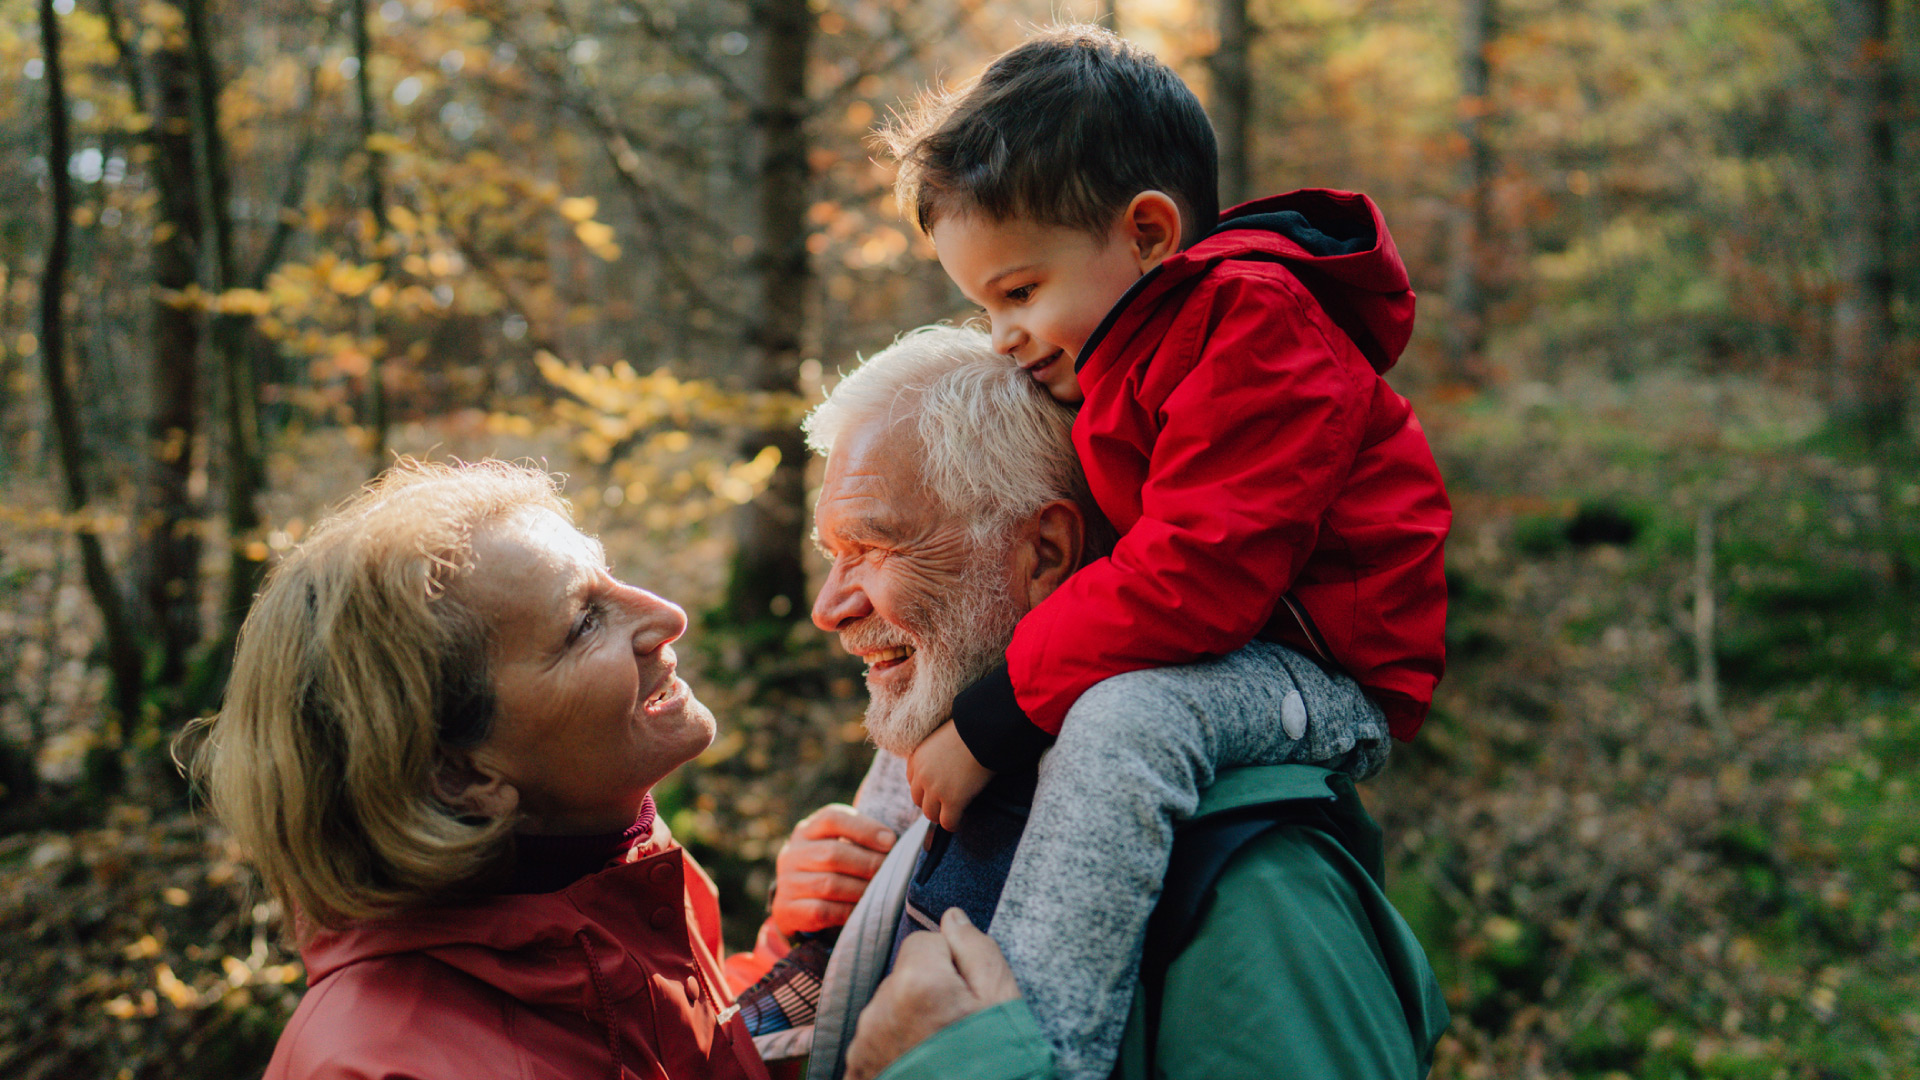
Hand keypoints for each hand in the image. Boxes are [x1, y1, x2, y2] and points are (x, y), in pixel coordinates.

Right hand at [771, 804, 896, 936]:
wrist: (797, 903)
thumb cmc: (832, 868)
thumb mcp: (841, 846)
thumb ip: (862, 840)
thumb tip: (895, 844)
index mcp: (808, 829)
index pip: (832, 819)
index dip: (864, 828)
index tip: (891, 842)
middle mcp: (792, 853)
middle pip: (832, 854)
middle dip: (868, 863)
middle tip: (891, 871)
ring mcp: (787, 882)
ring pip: (828, 884)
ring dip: (861, 889)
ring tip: (882, 891)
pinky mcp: (787, 909)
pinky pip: (821, 910)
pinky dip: (848, 910)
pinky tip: (864, 909)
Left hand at [844, 909, 1022, 1079]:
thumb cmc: (997, 1064)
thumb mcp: (1004, 1003)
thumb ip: (977, 950)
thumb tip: (952, 917)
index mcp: (916, 983)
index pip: (925, 941)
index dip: (952, 962)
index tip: (969, 994)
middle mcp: (879, 1009)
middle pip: (904, 977)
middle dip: (929, 993)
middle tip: (960, 1029)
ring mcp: (864, 1046)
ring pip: (889, 1012)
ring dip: (911, 1023)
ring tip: (944, 1054)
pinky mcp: (859, 1073)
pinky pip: (876, 1045)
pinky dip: (895, 1053)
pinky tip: (924, 1070)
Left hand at [906, 721, 995, 831]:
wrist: (984, 731)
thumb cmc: (970, 729)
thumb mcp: (944, 737)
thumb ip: (937, 752)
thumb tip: (945, 765)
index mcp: (917, 756)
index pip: (913, 781)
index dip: (925, 788)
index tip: (937, 790)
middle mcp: (921, 774)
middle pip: (918, 799)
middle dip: (931, 803)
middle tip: (945, 804)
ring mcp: (935, 788)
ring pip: (930, 814)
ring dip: (941, 815)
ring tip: (953, 814)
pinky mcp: (952, 800)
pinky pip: (948, 822)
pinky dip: (953, 824)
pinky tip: (961, 820)